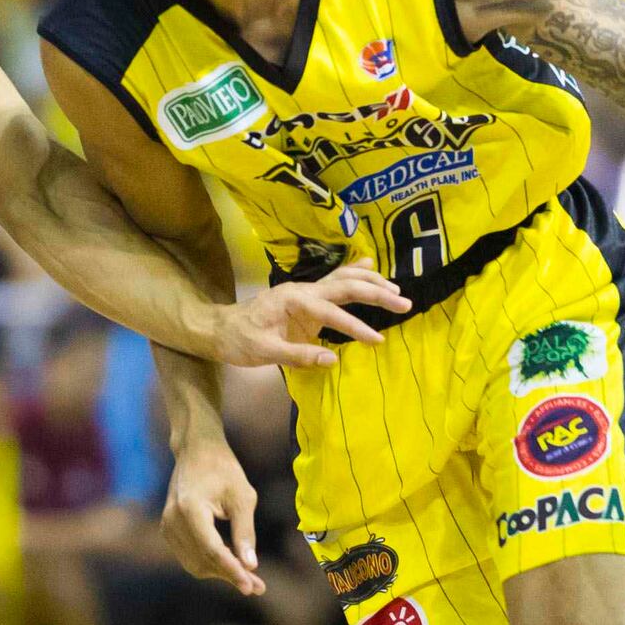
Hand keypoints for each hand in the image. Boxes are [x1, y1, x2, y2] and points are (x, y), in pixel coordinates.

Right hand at [162, 438, 265, 595]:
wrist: (196, 451)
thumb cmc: (223, 469)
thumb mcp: (243, 497)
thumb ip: (245, 532)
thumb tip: (251, 566)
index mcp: (190, 509)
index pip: (212, 550)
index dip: (233, 572)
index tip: (252, 588)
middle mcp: (173, 521)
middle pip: (203, 561)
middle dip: (230, 575)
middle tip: (259, 587)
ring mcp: (167, 526)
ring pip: (195, 564)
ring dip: (221, 572)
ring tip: (249, 577)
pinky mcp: (168, 530)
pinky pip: (189, 556)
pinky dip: (210, 563)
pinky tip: (231, 562)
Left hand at [212, 264, 411, 369]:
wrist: (220, 328)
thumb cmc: (239, 341)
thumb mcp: (265, 352)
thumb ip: (298, 355)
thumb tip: (333, 360)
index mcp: (294, 301)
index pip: (333, 314)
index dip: (356, 327)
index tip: (378, 341)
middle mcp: (303, 290)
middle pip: (346, 285)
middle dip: (377, 293)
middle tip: (404, 304)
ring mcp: (305, 291)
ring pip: (344, 278)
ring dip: (371, 282)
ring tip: (396, 290)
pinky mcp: (307, 297)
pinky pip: (335, 281)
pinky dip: (355, 272)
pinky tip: (370, 264)